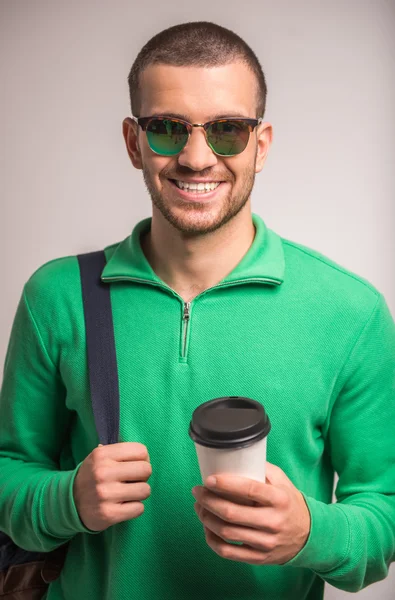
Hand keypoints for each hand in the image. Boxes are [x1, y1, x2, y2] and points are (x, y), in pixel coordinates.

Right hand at [73, 442, 151, 530]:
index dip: (143, 459)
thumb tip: (145, 456)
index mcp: (102, 454)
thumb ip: (122, 452)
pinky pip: (139, 508)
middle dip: (143, 476)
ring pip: (145, 490)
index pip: (141, 451)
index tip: (135, 465)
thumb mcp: (100, 456)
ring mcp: (105, 494)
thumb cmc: (93, 475)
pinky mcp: (109, 514)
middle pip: (146, 470)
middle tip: (133, 480)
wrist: (70, 501)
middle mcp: (103, 472)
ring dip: (140, 493)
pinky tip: (124, 505)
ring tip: (128, 493)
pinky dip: (135, 508)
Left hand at [191, 462, 310, 564]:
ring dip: (206, 518)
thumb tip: (235, 456)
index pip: (249, 490)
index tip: (208, 479)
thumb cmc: (290, 503)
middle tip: (197, 491)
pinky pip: (228, 552)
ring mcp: (266, 542)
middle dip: (208, 501)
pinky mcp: (259, 558)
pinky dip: (212, 540)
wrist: (310, 535)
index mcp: (279, 499)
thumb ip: (261, 468)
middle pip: (231, 513)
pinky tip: (207, 528)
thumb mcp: (282, 481)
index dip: (225, 484)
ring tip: (199, 506)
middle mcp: (273, 522)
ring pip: (227, 533)